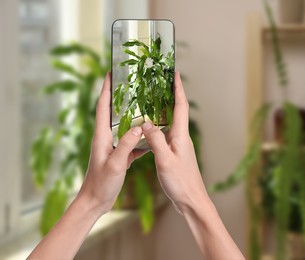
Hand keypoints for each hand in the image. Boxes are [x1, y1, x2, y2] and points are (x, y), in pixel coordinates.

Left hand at [78, 72, 144, 214]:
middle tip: (130, 84)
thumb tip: (139, 128)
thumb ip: (126, 145)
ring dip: (132, 116)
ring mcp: (112, 147)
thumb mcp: (115, 164)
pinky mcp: (119, 156)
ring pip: (124, 127)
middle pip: (112, 112)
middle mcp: (106, 138)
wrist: (95, 201)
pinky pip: (131, 143)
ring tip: (144, 106)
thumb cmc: (101, 184)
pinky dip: (140, 138)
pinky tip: (152, 138)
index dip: (105, 89)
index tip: (110, 73)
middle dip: (119, 97)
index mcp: (102, 136)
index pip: (102, 107)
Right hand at [142, 72, 244, 258]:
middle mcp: (181, 137)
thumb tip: (146, 124)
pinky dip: (157, 127)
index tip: (174, 72)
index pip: (180, 106)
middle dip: (170, 94)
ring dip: (162, 110)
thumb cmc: (181, 182)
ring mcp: (178, 146)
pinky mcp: (174, 154)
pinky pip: (164, 134)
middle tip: (159, 81)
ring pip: (169, 122)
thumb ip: (156, 141)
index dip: (178, 88)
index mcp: (181, 136)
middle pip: (176, 110)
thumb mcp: (165, 161)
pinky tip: (147, 129)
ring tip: (150, 100)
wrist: (192, 200)